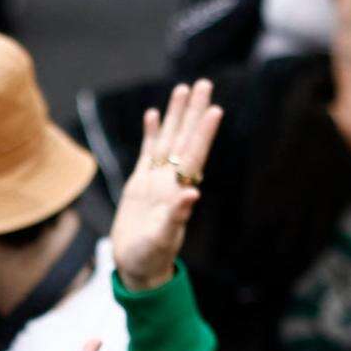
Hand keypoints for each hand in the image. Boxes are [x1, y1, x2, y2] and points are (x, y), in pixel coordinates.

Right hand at [109, 78, 221, 291]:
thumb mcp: (162, 239)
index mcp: (177, 191)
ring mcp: (156, 181)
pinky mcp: (140, 185)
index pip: (193, 155)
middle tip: (203, 83)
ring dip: (175, 115)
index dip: (203, 133)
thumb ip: (176, 217)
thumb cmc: (150, 258)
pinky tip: (153, 114)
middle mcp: (170, 181)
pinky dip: (151, 133)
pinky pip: (148, 153)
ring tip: (182, 89)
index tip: (214, 109)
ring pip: (167, 140)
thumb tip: (191, 195)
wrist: (137, 267)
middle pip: (183, 139)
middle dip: (192, 112)